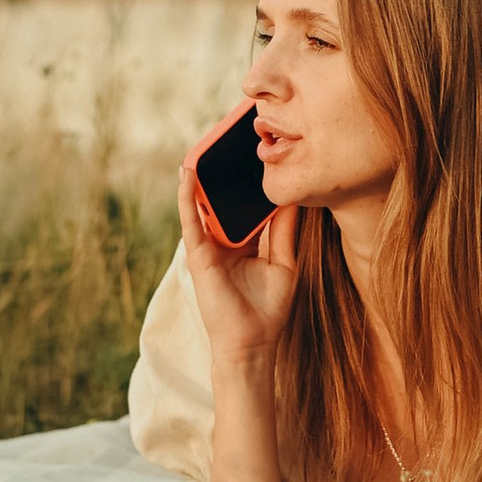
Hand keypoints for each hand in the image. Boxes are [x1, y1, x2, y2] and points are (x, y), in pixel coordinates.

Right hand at [178, 142, 302, 371]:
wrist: (253, 344)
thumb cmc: (268, 310)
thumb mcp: (283, 262)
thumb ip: (284, 231)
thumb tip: (294, 197)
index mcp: (244, 243)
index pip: (245, 205)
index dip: (250, 182)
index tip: (258, 153)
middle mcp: (223, 242)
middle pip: (223, 200)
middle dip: (226, 172)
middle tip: (231, 137)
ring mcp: (209, 247)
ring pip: (203, 204)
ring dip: (203, 175)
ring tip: (206, 142)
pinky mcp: (198, 254)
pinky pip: (190, 219)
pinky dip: (187, 196)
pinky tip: (187, 172)